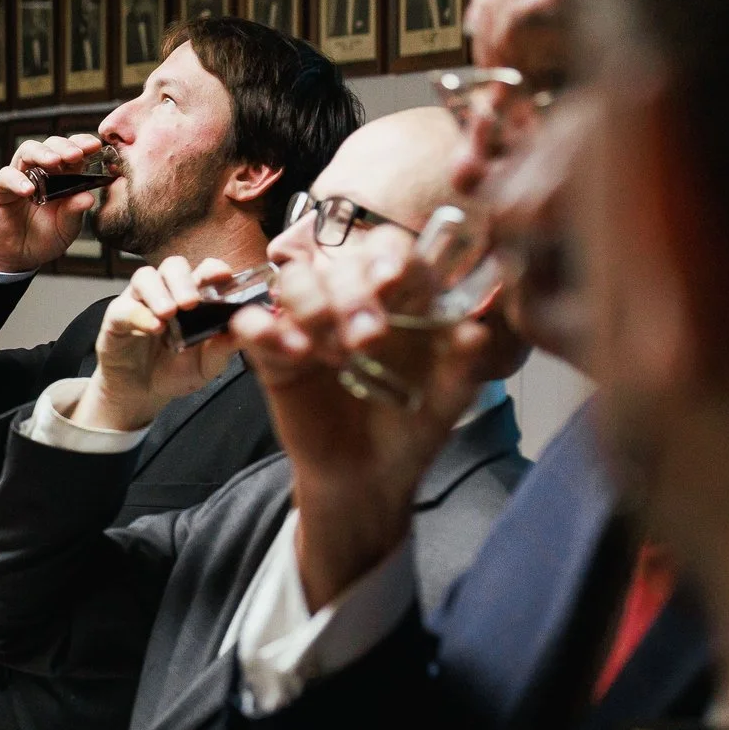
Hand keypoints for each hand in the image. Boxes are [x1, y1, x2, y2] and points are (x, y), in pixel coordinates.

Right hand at [0, 133, 108, 272]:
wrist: (18, 258)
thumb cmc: (44, 239)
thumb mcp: (66, 228)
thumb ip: (74, 212)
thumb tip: (88, 198)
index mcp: (62, 176)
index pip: (72, 150)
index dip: (82, 144)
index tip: (95, 146)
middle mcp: (41, 171)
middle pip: (51, 144)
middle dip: (65, 146)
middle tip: (76, 155)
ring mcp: (20, 177)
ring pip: (27, 151)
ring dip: (42, 153)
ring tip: (54, 162)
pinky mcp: (0, 189)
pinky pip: (6, 176)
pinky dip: (17, 180)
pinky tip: (29, 190)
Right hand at [70, 256, 246, 430]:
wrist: (143, 393)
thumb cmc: (177, 370)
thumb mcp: (208, 365)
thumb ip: (224, 348)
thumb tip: (246, 332)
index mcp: (194, 296)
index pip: (204, 270)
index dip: (214, 269)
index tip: (223, 276)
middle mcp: (167, 292)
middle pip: (173, 266)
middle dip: (183, 280)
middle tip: (191, 303)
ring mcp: (140, 302)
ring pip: (145, 276)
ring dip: (159, 292)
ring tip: (169, 313)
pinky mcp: (117, 317)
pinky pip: (125, 307)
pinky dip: (140, 314)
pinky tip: (153, 328)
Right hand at [228, 233, 493, 606]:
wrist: (368, 478)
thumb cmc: (412, 428)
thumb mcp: (447, 399)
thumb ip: (463, 364)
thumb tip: (475, 331)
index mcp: (398, 300)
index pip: (388, 250)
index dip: (388, 256)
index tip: (393, 280)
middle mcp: (352, 301)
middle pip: (339, 264)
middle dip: (353, 292)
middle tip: (368, 339)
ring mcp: (310, 325)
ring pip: (293, 280)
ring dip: (311, 305)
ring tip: (331, 354)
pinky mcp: (275, 355)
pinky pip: (253, 323)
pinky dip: (263, 327)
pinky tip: (293, 354)